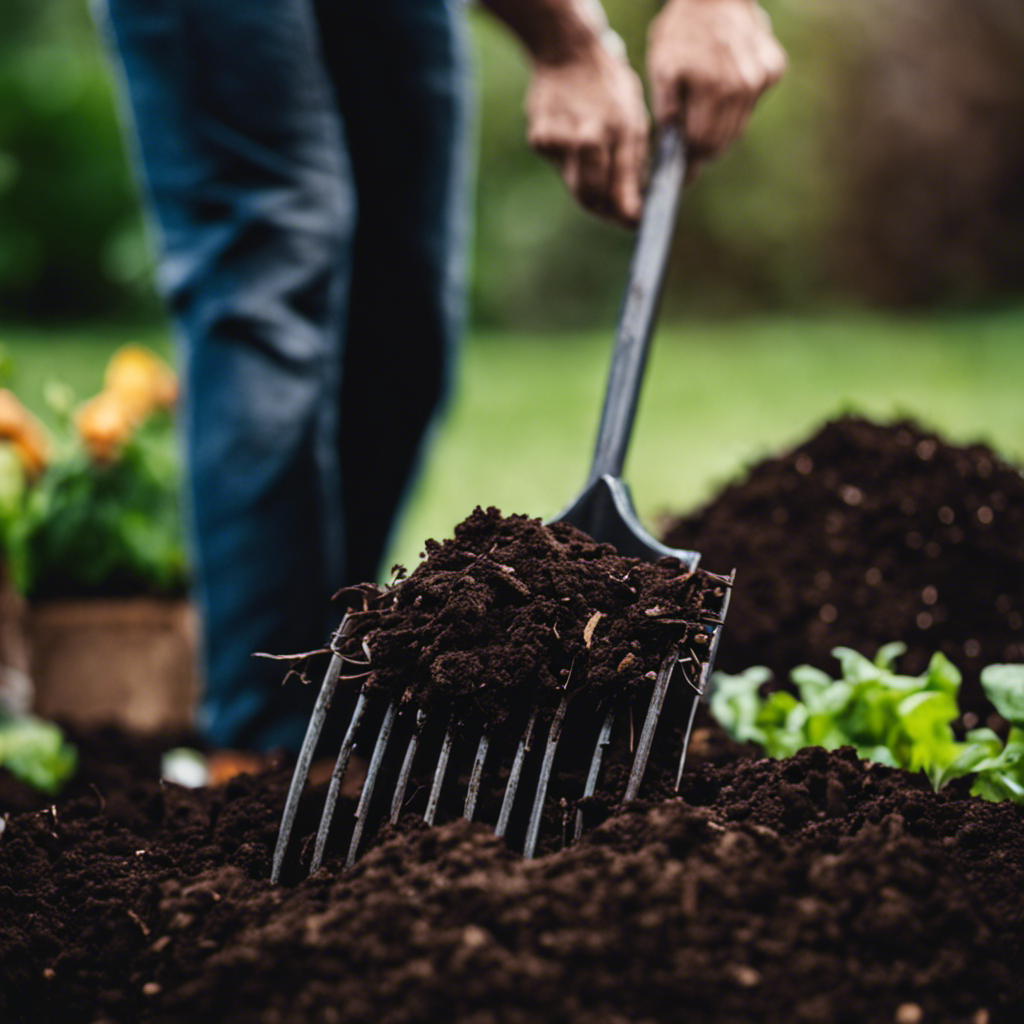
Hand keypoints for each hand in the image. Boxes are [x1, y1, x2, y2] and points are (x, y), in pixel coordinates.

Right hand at [526, 41, 649, 227]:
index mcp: (617, 130)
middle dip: (606, 210)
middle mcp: (586, 138)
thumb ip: (633, 163)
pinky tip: (574, 142)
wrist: (567, 53)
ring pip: (574, 186)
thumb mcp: (633, 119)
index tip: (635, 224)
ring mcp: (558, 140)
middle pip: (591, 198)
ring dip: (590, 189)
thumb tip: (633, 206)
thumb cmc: (609, 88)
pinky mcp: (539, 140)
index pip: (620, 188)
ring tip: (600, 170)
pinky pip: (560, 168)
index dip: (627, 214)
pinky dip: (571, 165)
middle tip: (618, 213)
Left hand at [648, 0, 786, 180]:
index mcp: (713, 88)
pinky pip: (752, 103)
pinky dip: (736, 106)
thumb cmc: (681, 30)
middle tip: (689, 156)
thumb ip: (667, 111)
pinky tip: (723, 90)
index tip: (681, 175)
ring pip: (739, 126)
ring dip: (720, 131)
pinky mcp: (773, 68)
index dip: (690, 162)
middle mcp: (743, 86)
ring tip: (701, 123)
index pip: (702, 145)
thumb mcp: (661, 68)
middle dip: (704, 151)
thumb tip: (671, 148)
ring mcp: (761, 77)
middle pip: (723, 141)